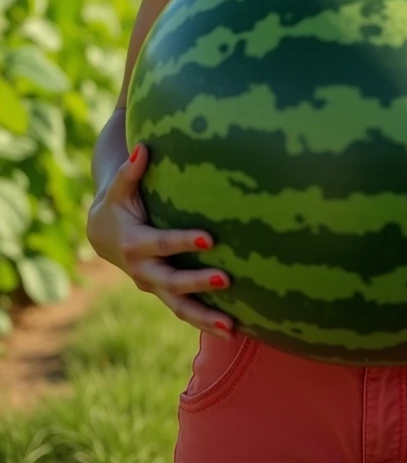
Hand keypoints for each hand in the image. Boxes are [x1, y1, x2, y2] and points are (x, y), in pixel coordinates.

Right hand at [86, 143, 234, 340]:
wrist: (102, 234)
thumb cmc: (117, 204)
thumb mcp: (119, 189)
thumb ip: (131, 171)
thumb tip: (144, 148)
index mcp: (134, 244)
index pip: (162, 244)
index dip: (183, 242)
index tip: (208, 239)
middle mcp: (143, 270)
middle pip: (172, 281)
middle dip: (198, 282)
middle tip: (227, 279)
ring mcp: (154, 286)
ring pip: (179, 307)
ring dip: (204, 318)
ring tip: (232, 327)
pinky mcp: (164, 293)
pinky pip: (184, 311)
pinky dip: (204, 322)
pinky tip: (233, 329)